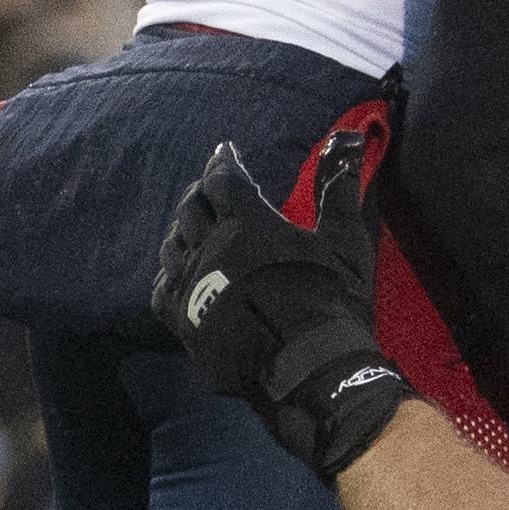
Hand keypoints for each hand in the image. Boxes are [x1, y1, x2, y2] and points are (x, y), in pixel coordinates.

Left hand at [152, 124, 411, 476]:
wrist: (310, 372)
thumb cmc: (332, 302)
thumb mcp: (344, 240)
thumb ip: (339, 186)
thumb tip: (346, 137)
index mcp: (246, 221)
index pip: (222, 177)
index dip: (223, 161)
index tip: (226, 152)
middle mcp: (209, 247)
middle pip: (191, 207)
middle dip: (201, 193)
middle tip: (213, 190)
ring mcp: (190, 286)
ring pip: (172, 244)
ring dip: (183, 229)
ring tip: (196, 227)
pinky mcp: (182, 322)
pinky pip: (161, 286)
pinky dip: (169, 271)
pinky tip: (179, 270)